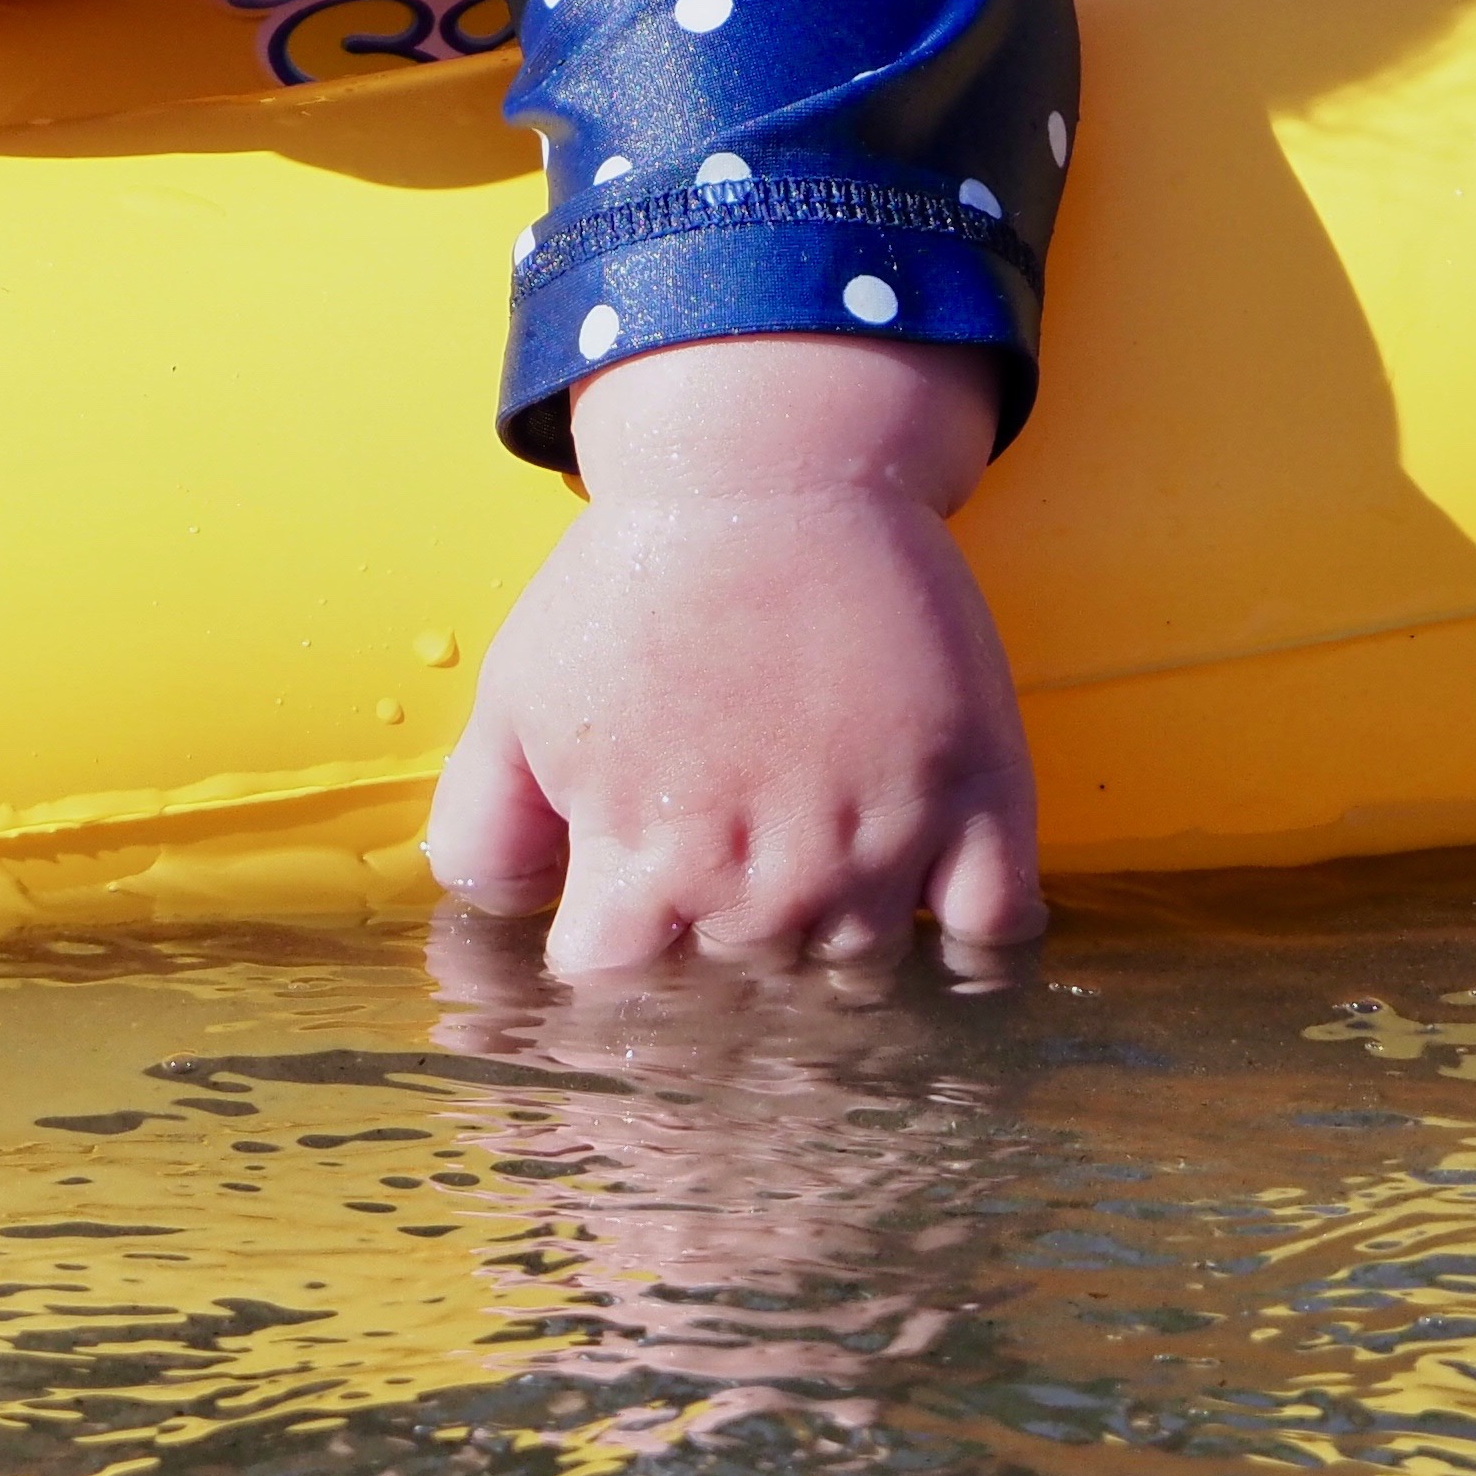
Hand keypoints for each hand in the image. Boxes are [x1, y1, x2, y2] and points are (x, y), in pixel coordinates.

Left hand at [428, 330, 1039, 973]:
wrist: (773, 472)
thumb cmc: (637, 582)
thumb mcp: (519, 697)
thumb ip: (486, 828)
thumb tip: (498, 922)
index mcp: (645, 863)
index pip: (619, 1001)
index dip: (615, 975)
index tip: (628, 932)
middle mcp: (767, 880)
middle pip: (748, 1003)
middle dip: (723, 964)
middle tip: (726, 887)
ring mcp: (883, 847)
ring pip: (862, 982)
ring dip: (833, 949)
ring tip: (809, 871)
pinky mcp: (980, 800)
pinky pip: (989, 938)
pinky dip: (964, 941)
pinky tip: (927, 900)